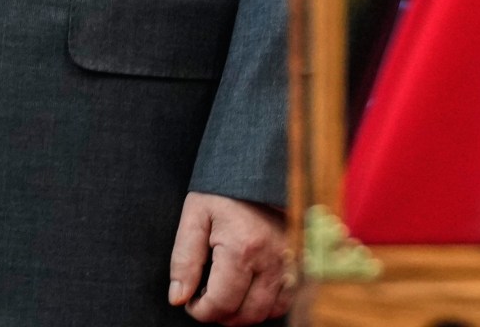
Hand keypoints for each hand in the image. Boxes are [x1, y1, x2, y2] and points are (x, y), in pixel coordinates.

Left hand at [168, 192, 293, 323]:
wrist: (260, 168)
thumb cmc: (225, 190)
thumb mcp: (195, 217)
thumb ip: (184, 260)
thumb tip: (178, 298)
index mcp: (243, 248)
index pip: (220, 305)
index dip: (200, 310)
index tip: (192, 299)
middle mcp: (272, 260)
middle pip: (245, 315)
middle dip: (220, 314)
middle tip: (207, 296)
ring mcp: (291, 262)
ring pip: (267, 312)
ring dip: (243, 312)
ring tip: (227, 292)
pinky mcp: (301, 262)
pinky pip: (286, 301)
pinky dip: (266, 304)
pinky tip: (250, 290)